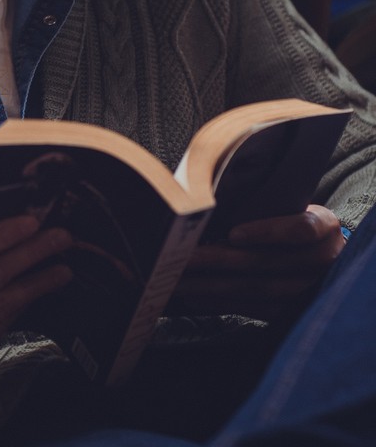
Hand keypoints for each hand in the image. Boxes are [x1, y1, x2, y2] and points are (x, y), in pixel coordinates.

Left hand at [170, 204, 344, 320]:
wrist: (319, 253)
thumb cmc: (289, 216)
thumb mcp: (287, 203)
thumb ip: (256, 200)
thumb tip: (203, 192)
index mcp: (325, 226)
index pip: (301, 229)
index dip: (267, 232)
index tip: (233, 234)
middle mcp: (324, 260)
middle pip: (267, 263)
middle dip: (219, 260)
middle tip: (184, 257)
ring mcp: (311, 289)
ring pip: (257, 289)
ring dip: (213, 285)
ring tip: (180, 279)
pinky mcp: (294, 311)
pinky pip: (253, 308)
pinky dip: (221, 302)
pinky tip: (195, 296)